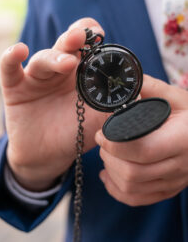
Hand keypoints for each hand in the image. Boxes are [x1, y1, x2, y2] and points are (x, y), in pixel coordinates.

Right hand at [0, 18, 106, 190]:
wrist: (49, 155)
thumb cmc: (75, 133)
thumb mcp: (99, 120)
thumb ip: (117, 106)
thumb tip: (140, 95)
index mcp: (81, 74)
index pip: (85, 47)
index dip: (92, 38)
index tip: (101, 36)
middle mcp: (59, 71)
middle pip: (65, 46)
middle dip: (73, 40)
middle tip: (82, 38)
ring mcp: (37, 78)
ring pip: (43, 58)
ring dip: (54, 58)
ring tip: (67, 63)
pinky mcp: (16, 88)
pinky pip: (9, 69)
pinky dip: (11, 58)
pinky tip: (19, 51)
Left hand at [95, 74, 187, 205]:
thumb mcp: (176, 97)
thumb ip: (150, 88)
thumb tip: (124, 83)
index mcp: (181, 139)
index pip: (143, 150)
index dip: (115, 144)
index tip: (102, 133)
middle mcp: (178, 165)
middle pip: (133, 173)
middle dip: (109, 157)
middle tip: (103, 142)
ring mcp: (173, 181)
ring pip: (131, 188)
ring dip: (111, 172)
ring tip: (107, 155)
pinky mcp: (167, 189)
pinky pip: (137, 199)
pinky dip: (117, 190)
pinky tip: (108, 176)